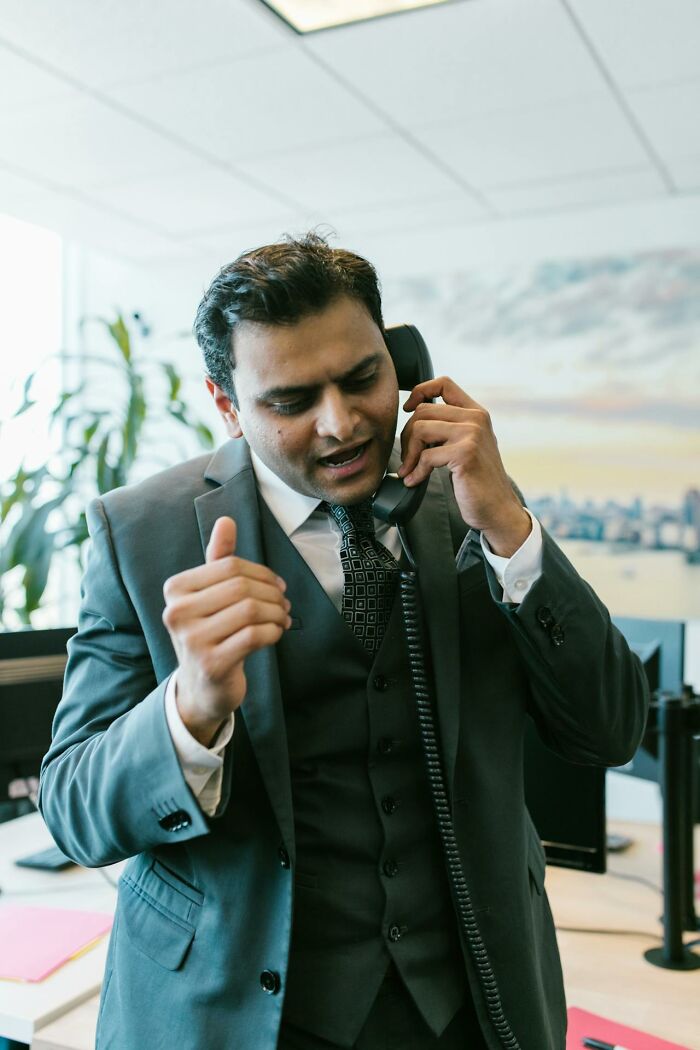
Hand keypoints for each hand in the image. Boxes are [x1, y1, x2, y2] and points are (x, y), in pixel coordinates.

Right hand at [162, 516, 290, 744]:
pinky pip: (255, 635)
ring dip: (277, 613)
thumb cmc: (210, 632)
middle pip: (241, 587)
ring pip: (251, 610)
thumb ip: (217, 558)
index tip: (277, 585)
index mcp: (175, 590)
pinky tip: (276, 633)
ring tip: (283, 618)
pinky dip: (274, 631)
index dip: (261, 572)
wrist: (202, 688)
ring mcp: (192, 640)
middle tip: (284, 604)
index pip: (229, 566)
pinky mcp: (212, 663)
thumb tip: (226, 520)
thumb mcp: (210, 595)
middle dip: (272, 593)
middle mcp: (177, 613)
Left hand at [398, 376, 530, 556]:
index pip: (444, 383)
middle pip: (424, 410)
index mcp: (476, 413)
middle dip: (408, 435)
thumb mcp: (468, 445)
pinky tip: (414, 482)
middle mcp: (476, 419)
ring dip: (409, 454)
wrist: (497, 509)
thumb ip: (450, 427)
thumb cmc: (478, 481)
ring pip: (420, 428)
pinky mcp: (465, 453)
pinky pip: (426, 455)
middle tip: (408, 458)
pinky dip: (416, 471)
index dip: (420, 391)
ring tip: (409, 470)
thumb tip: (414, 415)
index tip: (408, 409)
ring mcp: (472, 434)